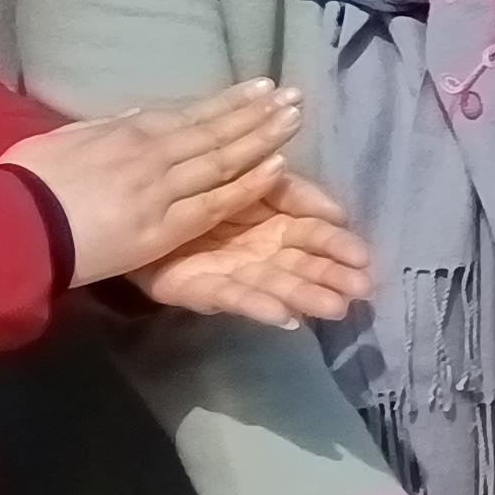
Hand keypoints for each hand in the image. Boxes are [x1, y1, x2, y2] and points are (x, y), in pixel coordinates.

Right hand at [5, 83, 303, 283]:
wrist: (14, 225)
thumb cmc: (28, 184)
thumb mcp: (65, 140)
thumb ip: (106, 128)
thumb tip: (136, 116)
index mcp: (126, 133)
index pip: (190, 113)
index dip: (229, 101)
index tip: (261, 88)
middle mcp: (151, 153)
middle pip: (215, 130)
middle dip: (258, 113)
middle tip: (295, 96)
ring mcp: (161, 188)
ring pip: (224, 159)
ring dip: (264, 138)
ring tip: (296, 119)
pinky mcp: (164, 225)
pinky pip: (216, 202)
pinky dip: (249, 183)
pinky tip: (279, 167)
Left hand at [133, 180, 372, 326]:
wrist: (131, 203)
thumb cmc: (196, 188)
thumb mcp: (250, 176)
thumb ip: (292, 190)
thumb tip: (335, 208)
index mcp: (272, 220)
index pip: (312, 231)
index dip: (336, 242)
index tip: (363, 255)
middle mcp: (257, 249)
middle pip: (300, 262)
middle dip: (331, 275)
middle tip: (362, 287)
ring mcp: (230, 271)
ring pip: (274, 284)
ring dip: (305, 296)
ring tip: (335, 308)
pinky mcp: (198, 288)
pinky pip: (231, 297)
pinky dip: (259, 306)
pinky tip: (284, 318)